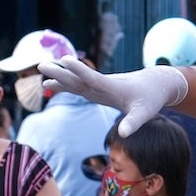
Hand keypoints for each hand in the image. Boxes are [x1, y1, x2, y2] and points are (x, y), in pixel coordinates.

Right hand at [39, 57, 187, 136]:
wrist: (155, 84)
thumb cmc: (150, 99)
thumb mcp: (144, 113)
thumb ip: (133, 123)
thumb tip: (124, 134)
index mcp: (112, 87)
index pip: (93, 78)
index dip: (79, 70)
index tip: (65, 60)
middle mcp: (102, 84)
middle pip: (78, 78)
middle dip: (61, 72)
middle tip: (41, 65)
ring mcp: (99, 86)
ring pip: (76, 80)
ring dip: (59, 76)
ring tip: (41, 71)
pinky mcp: (98, 88)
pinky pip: (78, 85)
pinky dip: (65, 85)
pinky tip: (51, 85)